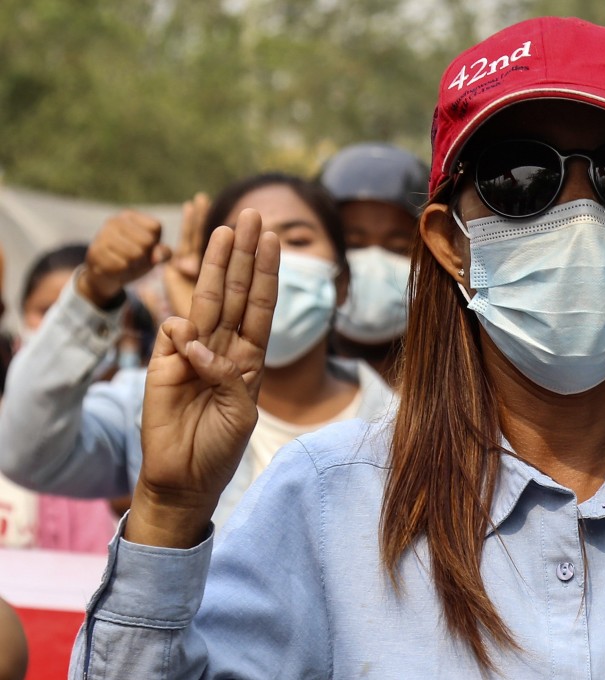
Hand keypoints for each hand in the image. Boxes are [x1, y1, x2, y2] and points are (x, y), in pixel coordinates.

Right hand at [77, 211, 170, 307]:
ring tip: (126, 263)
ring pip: (134, 254)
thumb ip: (163, 252)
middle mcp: (114, 221)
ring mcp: (102, 235)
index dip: (155, 243)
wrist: (107, 276)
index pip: (155, 227)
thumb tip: (157, 255)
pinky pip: (121, 265)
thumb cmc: (136, 260)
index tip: (146, 247)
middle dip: (145, 255)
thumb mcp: (154, 254)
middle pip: (146, 241)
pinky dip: (123, 271)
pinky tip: (116, 268)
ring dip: (134, 264)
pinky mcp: (95, 251)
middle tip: (136, 258)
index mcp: (130, 216)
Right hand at [125, 209, 279, 547]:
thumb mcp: (242, 411)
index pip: (259, 305)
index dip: (266, 272)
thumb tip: (197, 341)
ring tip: (225, 232)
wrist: (186, 477)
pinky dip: (183, 334)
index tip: (274, 238)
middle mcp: (222, 347)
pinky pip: (174, 336)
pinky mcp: (163, 366)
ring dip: (216, 267)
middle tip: (252, 215)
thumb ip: (230, 375)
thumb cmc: (221, 445)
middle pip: (234, 292)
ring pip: (206, 302)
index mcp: (249, 357)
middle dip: (243, 254)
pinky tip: (189, 340)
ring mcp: (191, 353)